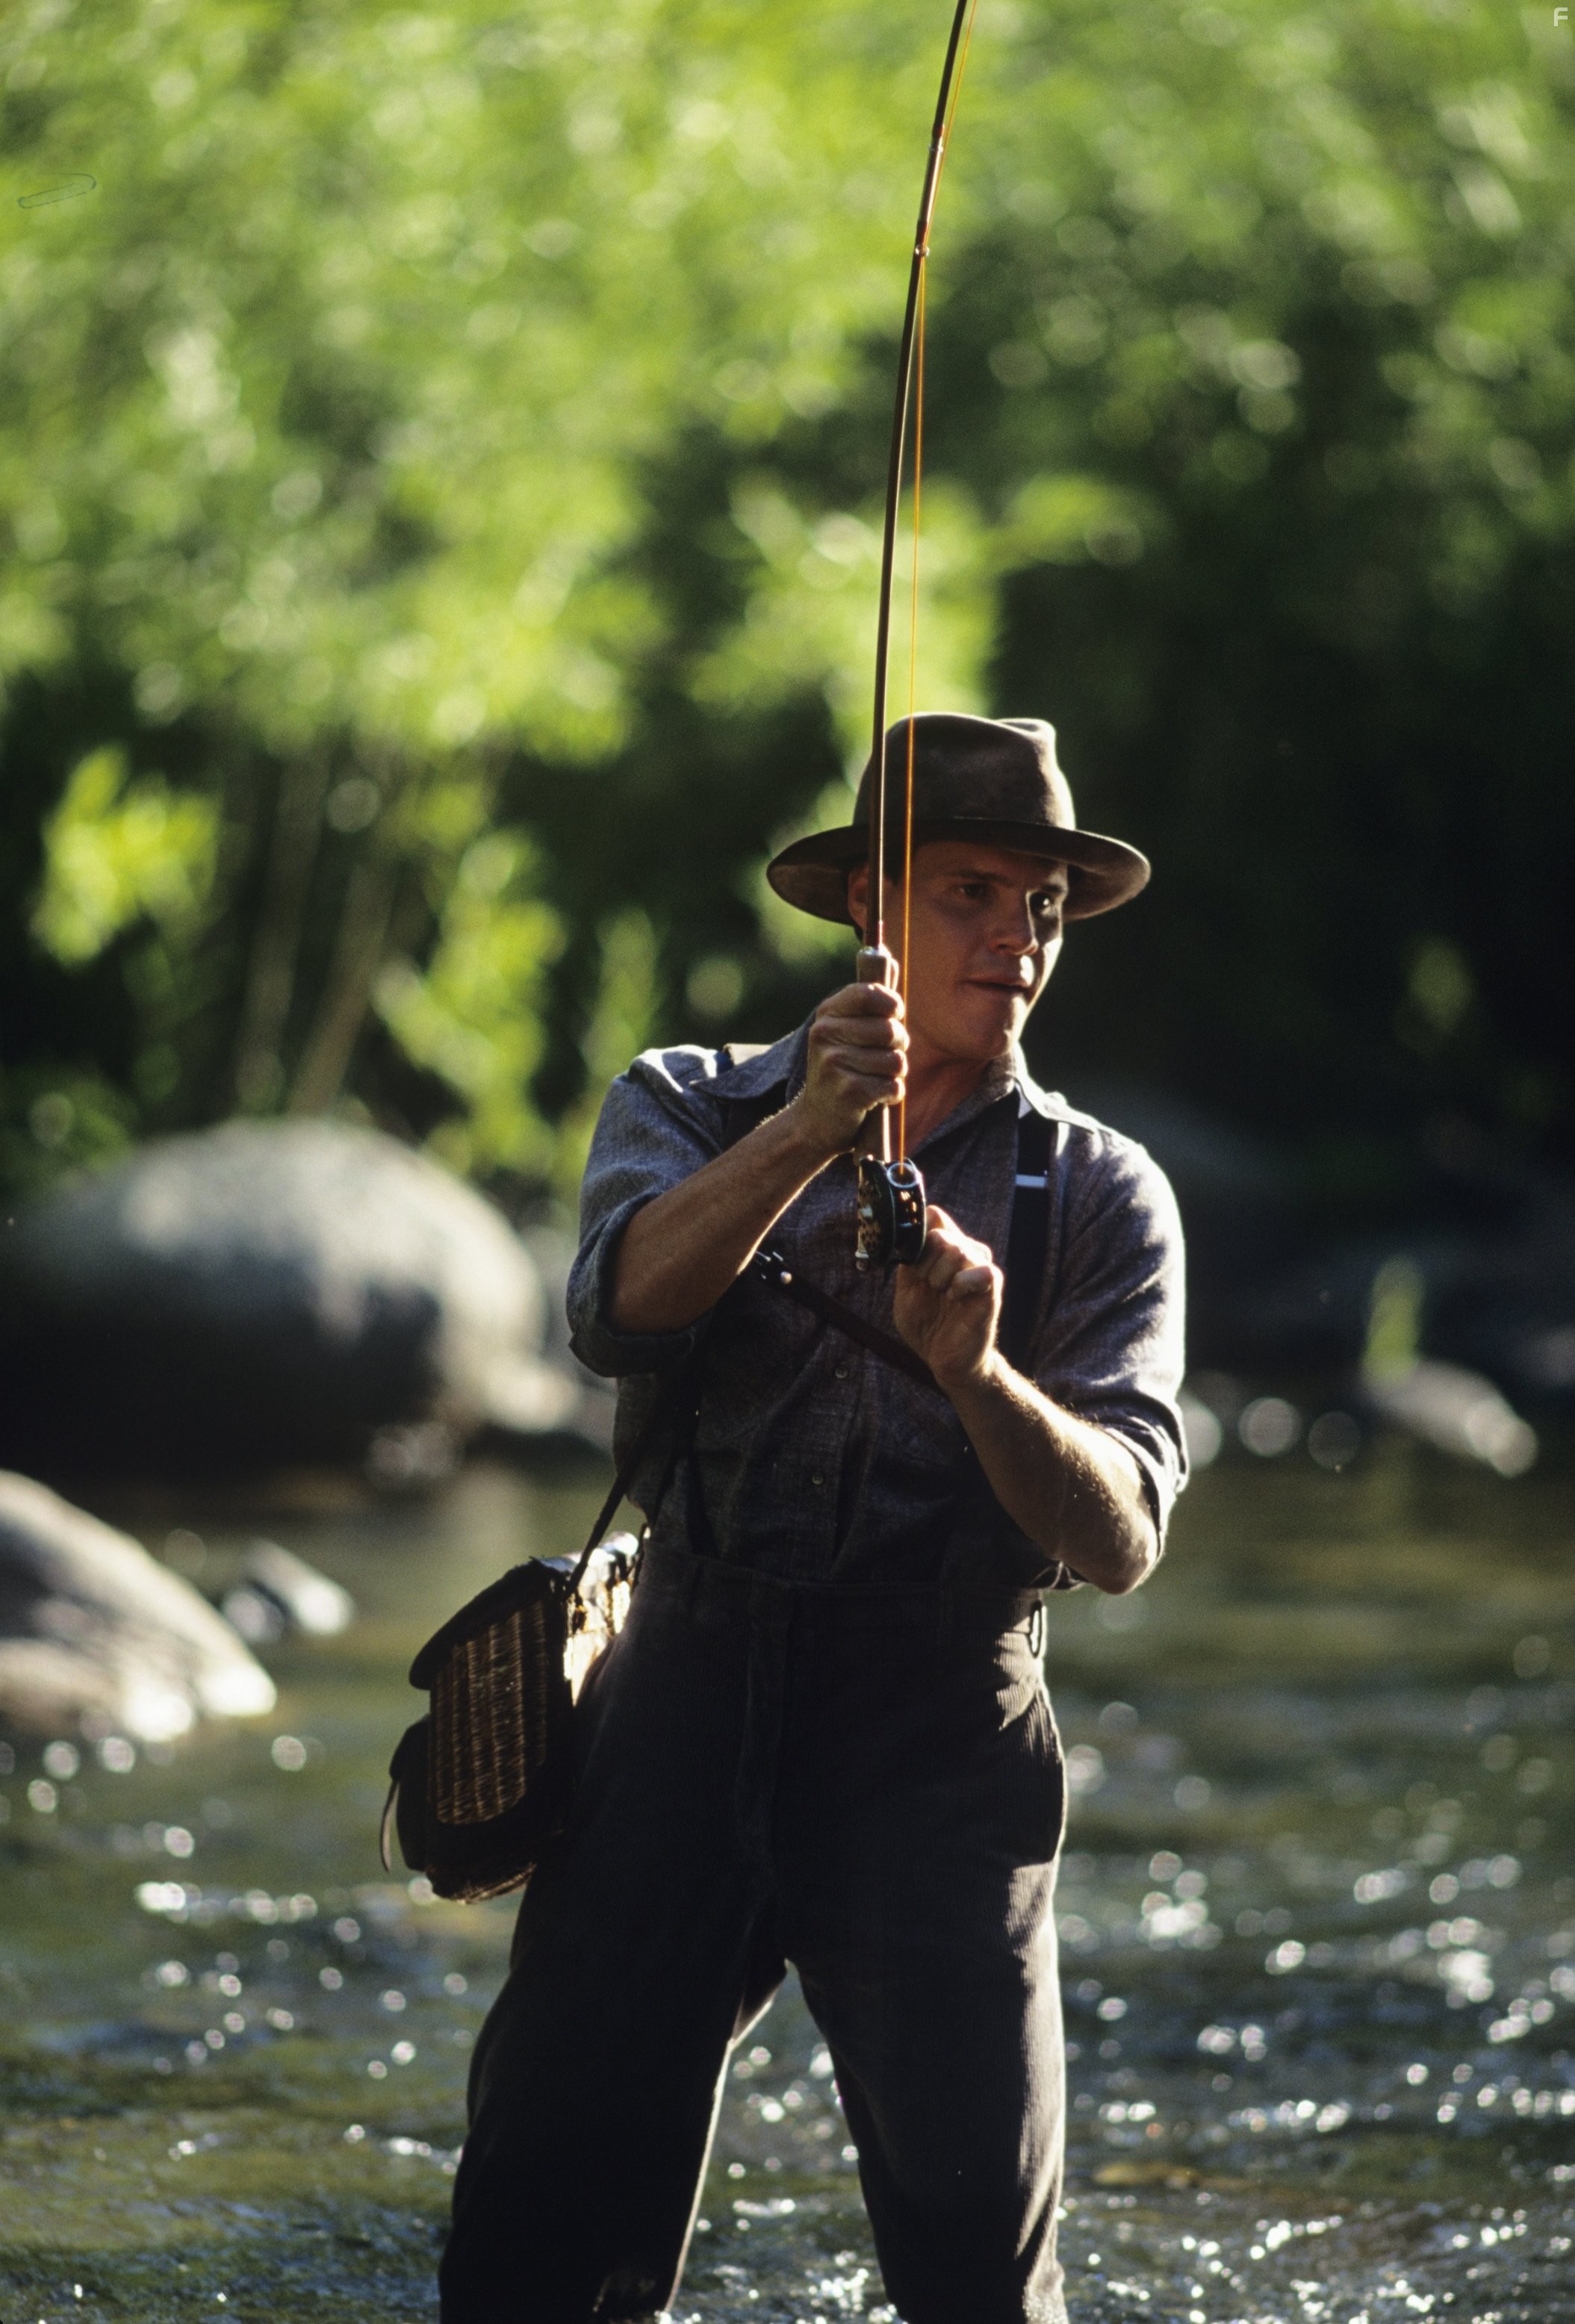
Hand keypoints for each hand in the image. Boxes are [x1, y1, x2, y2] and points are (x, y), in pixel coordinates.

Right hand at [790, 980, 907, 1158]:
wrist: (816, 1120)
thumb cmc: (842, 1069)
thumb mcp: (848, 1030)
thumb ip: (870, 998)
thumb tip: (889, 958)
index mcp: (828, 1014)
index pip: (871, 994)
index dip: (892, 1005)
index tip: (893, 1016)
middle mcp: (825, 1034)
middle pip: (891, 1030)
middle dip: (898, 1047)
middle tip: (882, 1058)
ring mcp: (834, 1063)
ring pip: (897, 1061)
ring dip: (895, 1075)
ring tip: (875, 1079)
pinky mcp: (848, 1091)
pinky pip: (893, 1086)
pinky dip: (891, 1095)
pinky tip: (873, 1098)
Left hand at [892, 1204, 1001, 1392]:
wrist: (944, 1359)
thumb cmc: (927, 1325)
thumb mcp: (906, 1289)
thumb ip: (908, 1259)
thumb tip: (907, 1231)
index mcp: (944, 1249)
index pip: (933, 1216)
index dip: (917, 1237)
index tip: (911, 1265)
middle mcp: (966, 1252)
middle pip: (940, 1235)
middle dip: (924, 1264)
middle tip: (928, 1287)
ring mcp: (980, 1267)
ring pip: (956, 1249)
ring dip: (939, 1277)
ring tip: (942, 1296)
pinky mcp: (992, 1287)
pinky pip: (980, 1271)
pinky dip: (960, 1285)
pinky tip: (956, 1299)